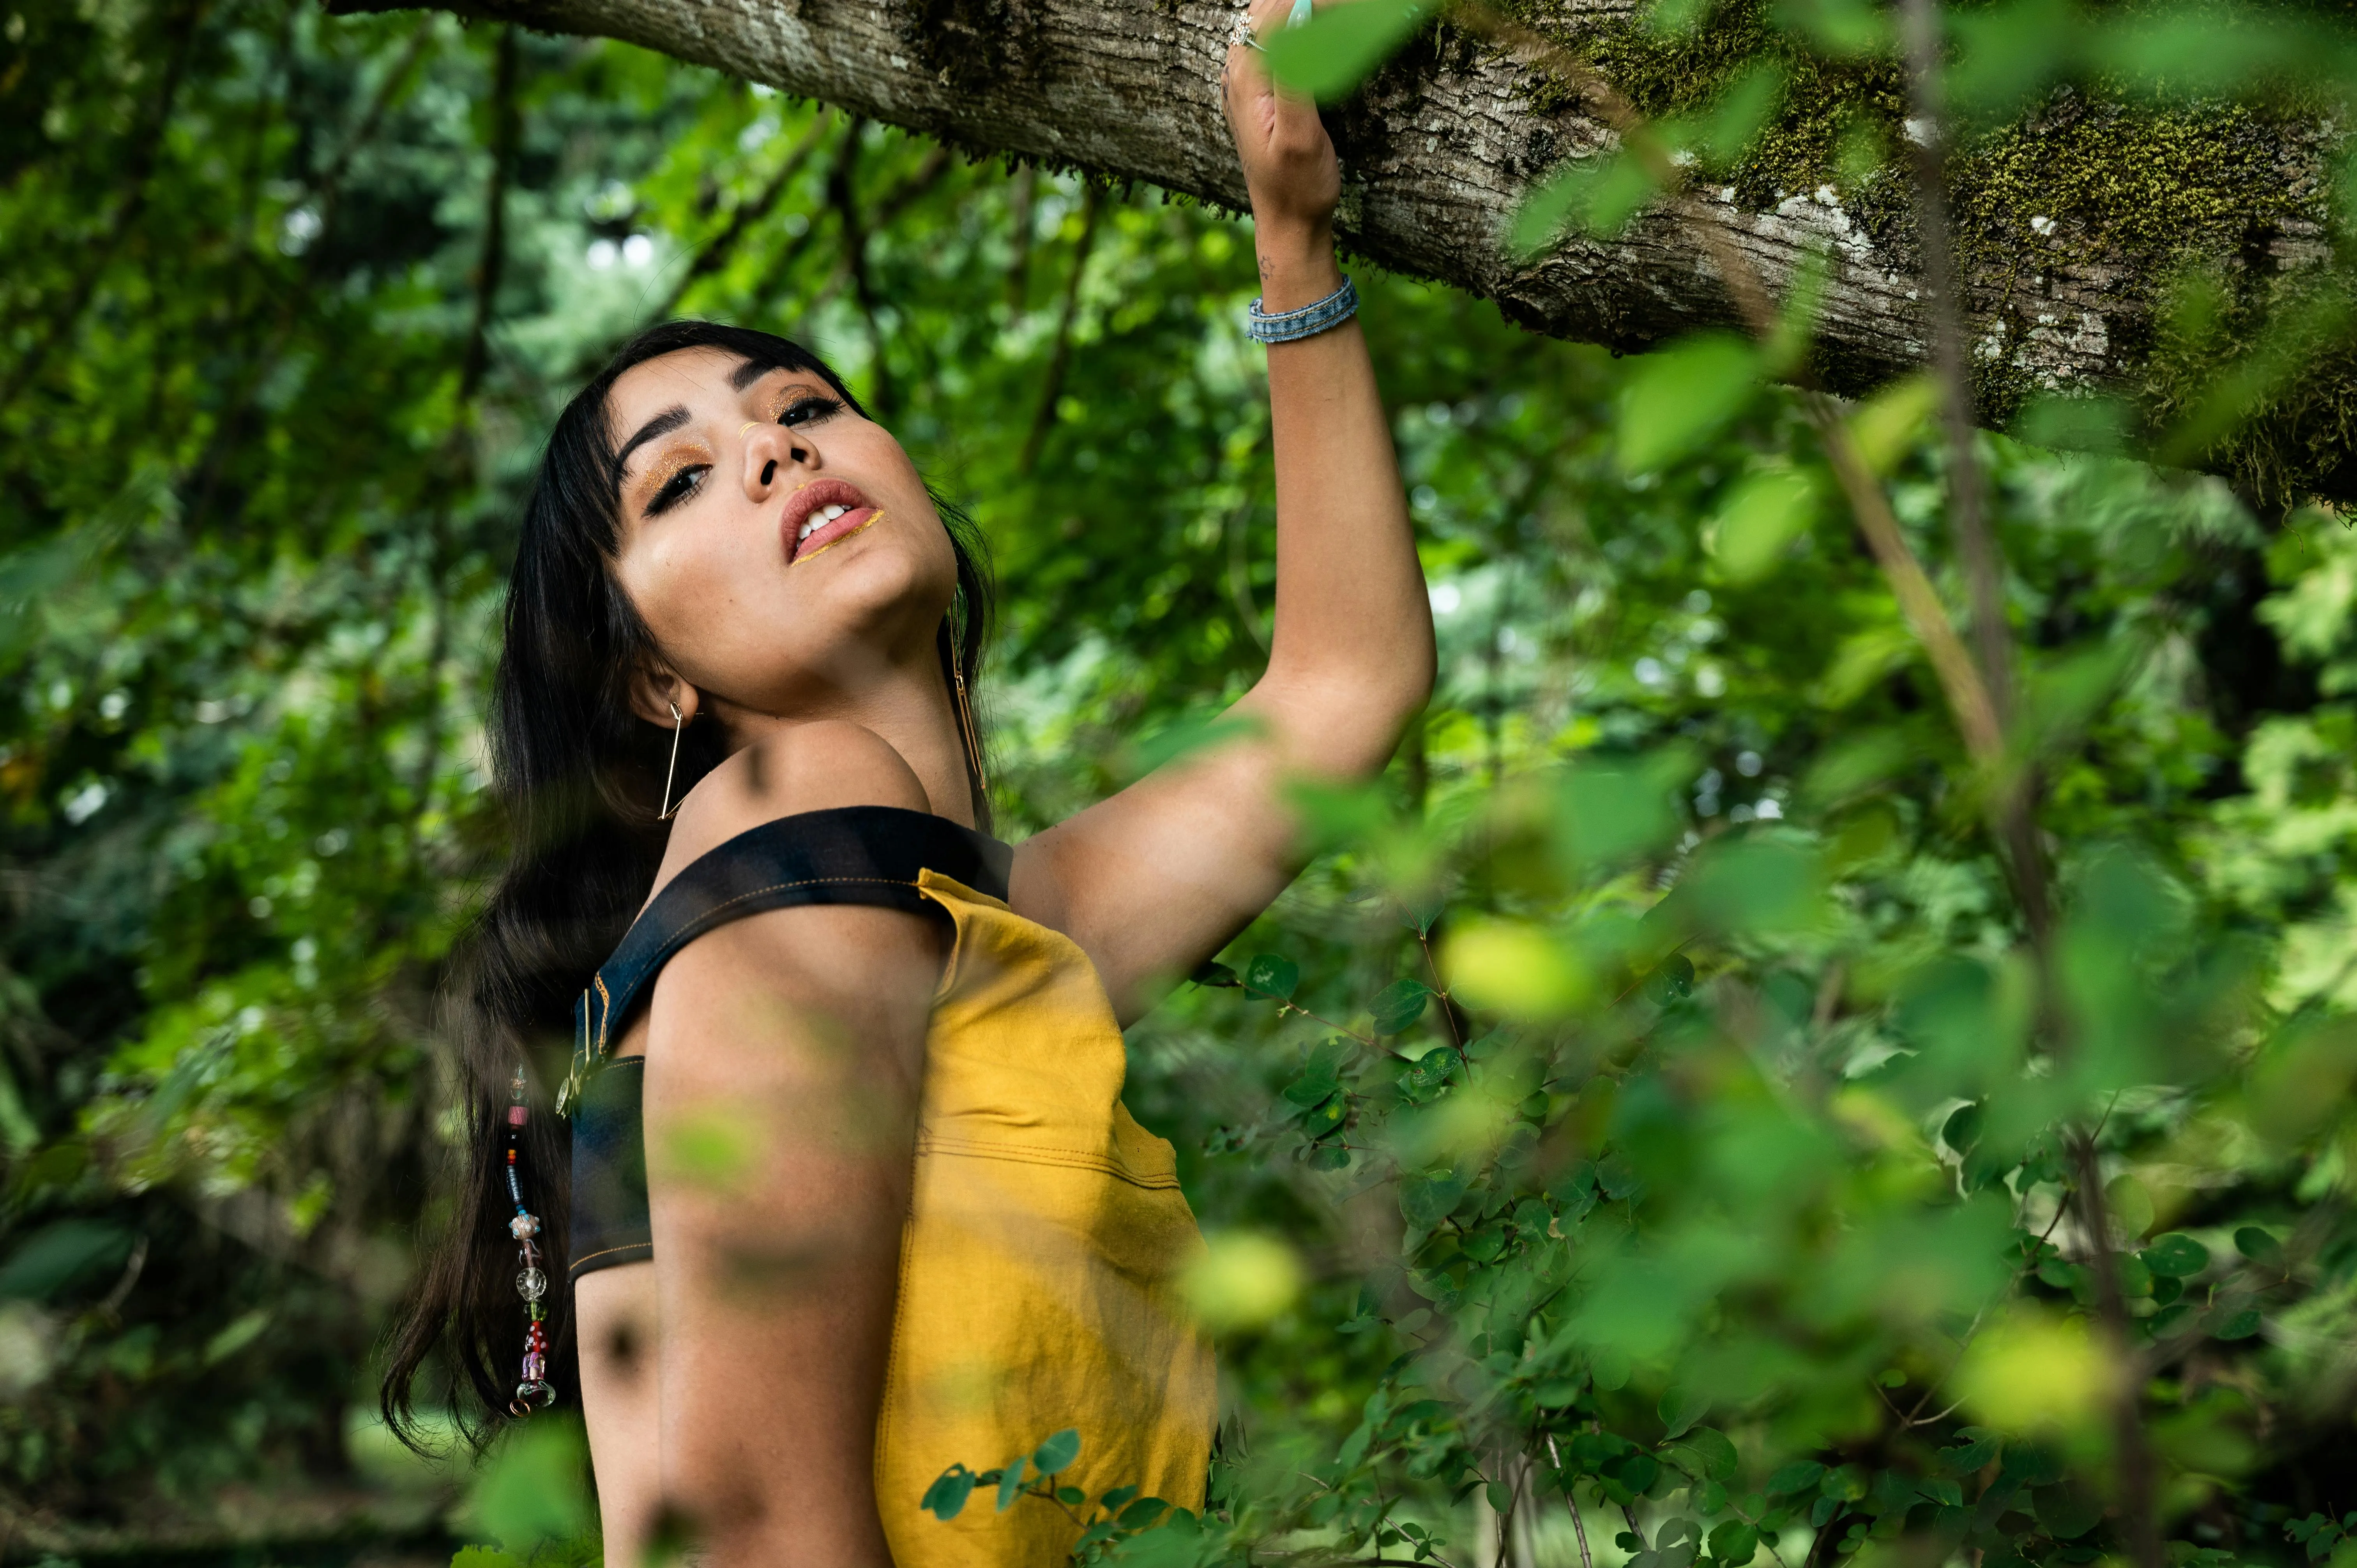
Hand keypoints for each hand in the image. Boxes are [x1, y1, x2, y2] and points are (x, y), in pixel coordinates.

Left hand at [1222, 0, 1343, 308]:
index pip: (1278, 12)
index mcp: (1246, 77)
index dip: (1316, 4)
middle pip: (1272, 9)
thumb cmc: (1297, 188)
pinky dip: (1304, 27)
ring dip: (1308, 12)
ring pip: (1274, 19)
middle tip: (1355, 12)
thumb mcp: (1301, 138)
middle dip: (1313, 5)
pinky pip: (1278, 38)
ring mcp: (1247, 76)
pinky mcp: (1261, 85)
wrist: (1288, 224)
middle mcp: (1238, 70)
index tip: (1355, 8)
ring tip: (1347, 16)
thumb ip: (1296, 76)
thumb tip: (1299, 22)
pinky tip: (1326, 29)